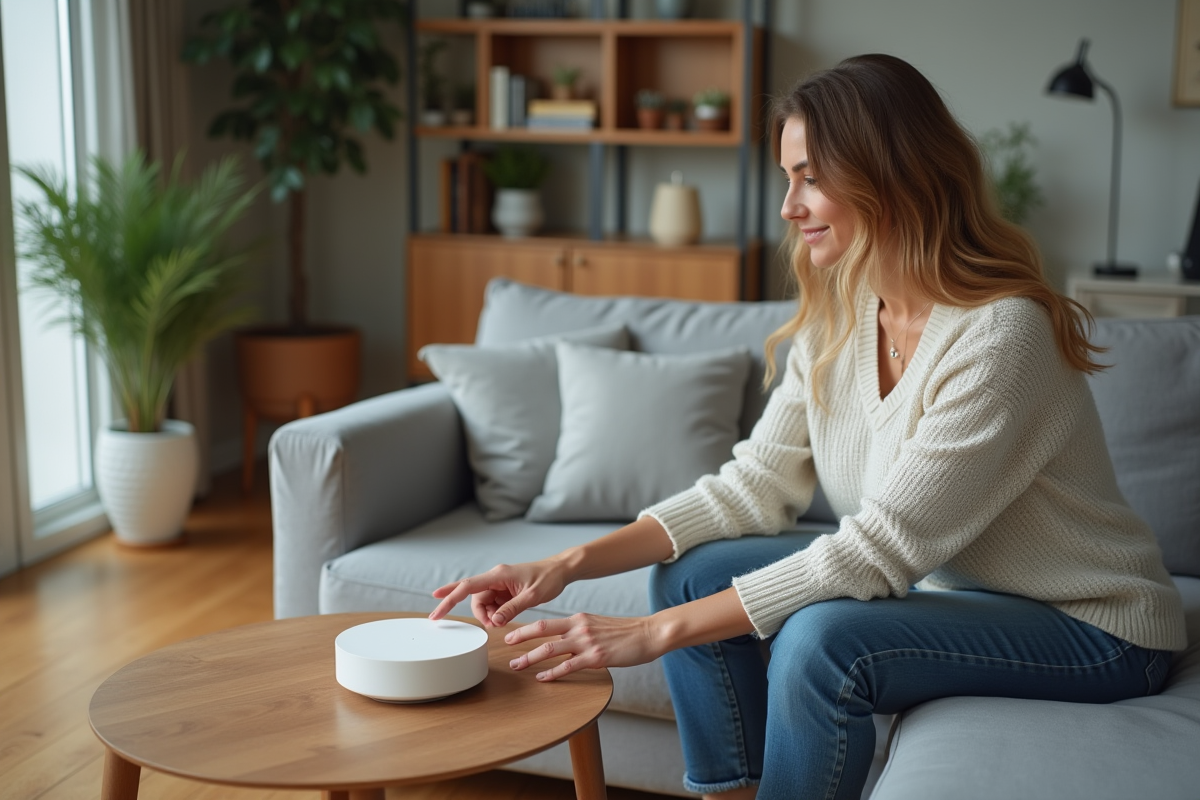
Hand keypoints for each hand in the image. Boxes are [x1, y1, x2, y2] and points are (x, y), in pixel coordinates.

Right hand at [429, 559, 568, 627]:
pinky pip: (493, 604)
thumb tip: (495, 621)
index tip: (436, 611)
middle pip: (474, 598)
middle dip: (480, 614)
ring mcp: (499, 584)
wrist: (560, 571)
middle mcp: (495, 577)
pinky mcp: (504, 590)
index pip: (467, 587)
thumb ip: (512, 609)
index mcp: (498, 575)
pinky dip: (496, 614)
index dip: (449, 598)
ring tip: (503, 621)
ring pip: (483, 603)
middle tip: (494, 626)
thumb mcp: (532, 596)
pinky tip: (505, 617)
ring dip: (489, 615)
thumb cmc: (548, 579)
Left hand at [504, 613, 664, 681]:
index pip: (546, 622)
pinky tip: (542, 677)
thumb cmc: (625, 632)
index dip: (526, 629)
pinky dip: (553, 672)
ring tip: (518, 666)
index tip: (512, 635)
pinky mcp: (596, 658)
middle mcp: (579, 628)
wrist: (648, 633)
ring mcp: (587, 642)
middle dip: (521, 639)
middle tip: (506, 646)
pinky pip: (569, 666)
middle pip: (542, 631)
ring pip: (551, 649)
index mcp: (579, 619)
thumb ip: (580, 630)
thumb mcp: (598, 624)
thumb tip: (565, 639)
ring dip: (531, 658)